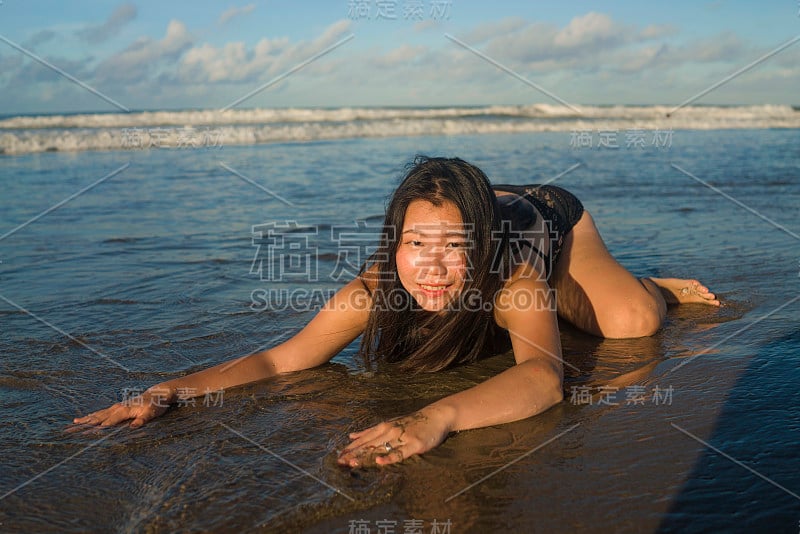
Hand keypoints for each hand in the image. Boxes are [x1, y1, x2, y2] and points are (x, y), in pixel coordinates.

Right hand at [72, 387, 172, 428]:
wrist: (157, 394)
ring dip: (86, 419)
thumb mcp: (152, 413)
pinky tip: (84, 419)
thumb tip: (133, 426)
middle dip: (86, 424)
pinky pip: (101, 412)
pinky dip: (91, 416)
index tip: (88, 434)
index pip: (110, 421)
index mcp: (125, 410)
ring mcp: (116, 407)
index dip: (100, 428)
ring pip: (98, 414)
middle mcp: (118, 407)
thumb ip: (142, 420)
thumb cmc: (155, 405)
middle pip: (99, 417)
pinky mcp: (116, 408)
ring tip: (73, 424)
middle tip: (71, 429)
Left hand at [337, 405, 453, 467]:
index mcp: (383, 427)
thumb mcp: (389, 423)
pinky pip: (399, 453)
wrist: (436, 416)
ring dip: (365, 456)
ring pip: (380, 448)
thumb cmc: (412, 421)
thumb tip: (352, 436)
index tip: (338, 456)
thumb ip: (371, 431)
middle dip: (353, 454)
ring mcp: (401, 438)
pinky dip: (389, 457)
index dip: (351, 448)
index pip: (363, 439)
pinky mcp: (413, 445)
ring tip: (352, 463)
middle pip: (369, 445)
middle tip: (340, 462)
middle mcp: (389, 431)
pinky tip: (379, 462)